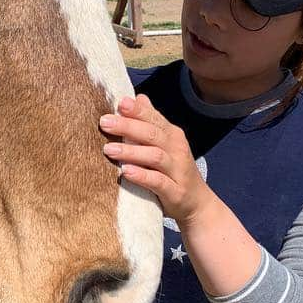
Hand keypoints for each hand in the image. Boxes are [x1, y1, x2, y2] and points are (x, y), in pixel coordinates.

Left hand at [100, 95, 215, 226]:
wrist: (197, 204)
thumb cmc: (173, 171)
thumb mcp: (164, 144)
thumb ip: (150, 122)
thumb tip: (137, 98)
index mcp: (172, 135)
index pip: (154, 118)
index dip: (138, 110)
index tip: (119, 103)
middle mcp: (177, 150)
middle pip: (152, 134)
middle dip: (128, 126)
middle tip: (105, 122)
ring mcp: (177, 171)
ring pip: (155, 156)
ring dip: (131, 152)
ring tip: (109, 149)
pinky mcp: (175, 192)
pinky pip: (158, 182)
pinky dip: (142, 176)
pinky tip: (126, 172)